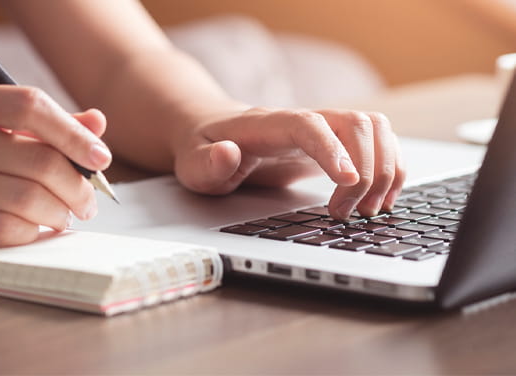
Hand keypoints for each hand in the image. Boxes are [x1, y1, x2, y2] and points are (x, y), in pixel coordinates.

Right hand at [0, 85, 110, 250]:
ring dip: (59, 213)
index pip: (30, 106)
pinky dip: (32, 233)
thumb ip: (48, 124)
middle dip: (77, 187)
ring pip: (26, 200)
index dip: (74, 133)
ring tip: (65, 215)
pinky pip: (4, 231)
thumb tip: (97, 124)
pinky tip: (37, 229)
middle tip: (88, 202)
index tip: (101, 157)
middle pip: (38, 162)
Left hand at [173, 107, 405, 218]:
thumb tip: (226, 154)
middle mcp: (303, 120)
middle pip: (354, 123)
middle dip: (365, 171)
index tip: (347, 183)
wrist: (214, 134)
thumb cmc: (205, 150)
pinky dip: (391, 168)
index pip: (308, 125)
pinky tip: (381, 198)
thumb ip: (207, 163)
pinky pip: (379, 142)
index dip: (332, 149)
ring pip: (375, 129)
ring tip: (369, 209)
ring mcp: (323, 129)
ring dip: (385, 169)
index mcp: (267, 124)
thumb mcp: (193, 164)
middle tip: (347, 213)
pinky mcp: (335, 143)